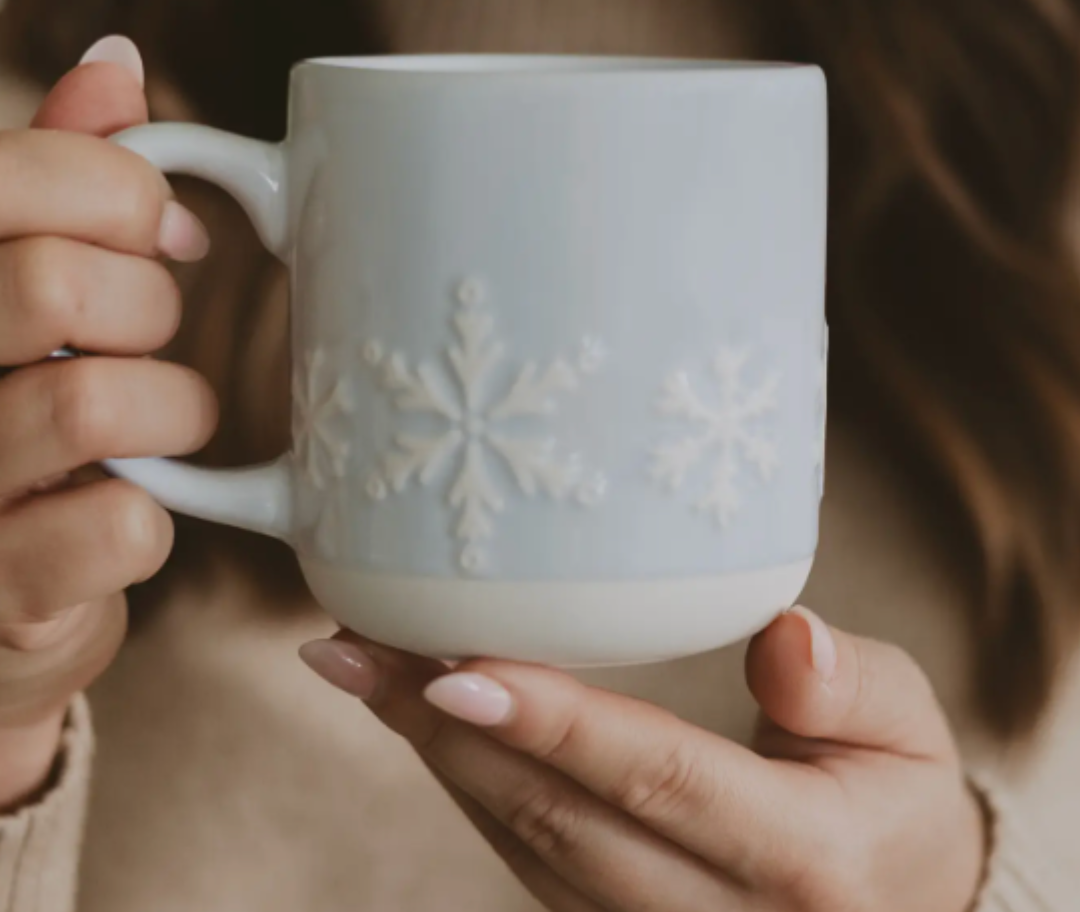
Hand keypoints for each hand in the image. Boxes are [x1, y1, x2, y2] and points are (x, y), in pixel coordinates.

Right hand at [0, 38, 215, 808]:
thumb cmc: (14, 413)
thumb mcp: (20, 279)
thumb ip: (52, 176)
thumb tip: (119, 61)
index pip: (8, 179)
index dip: (121, 192)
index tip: (169, 233)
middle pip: (51, 282)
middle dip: (147, 303)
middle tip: (149, 334)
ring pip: (94, 404)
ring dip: (170, 408)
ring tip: (158, 422)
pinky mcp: (0, 594)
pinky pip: (123, 527)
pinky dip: (152, 518)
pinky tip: (123, 510)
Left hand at [301, 608, 986, 911]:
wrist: (889, 899)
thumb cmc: (892, 800)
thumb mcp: (908, 729)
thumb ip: (851, 685)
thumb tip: (783, 637)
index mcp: (804, 861)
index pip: (660, 779)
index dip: (554, 724)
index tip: (452, 666)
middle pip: (560, 819)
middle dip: (447, 730)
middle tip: (357, 647)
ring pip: (524, 843)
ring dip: (434, 751)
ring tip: (359, 665)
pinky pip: (523, 854)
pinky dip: (463, 778)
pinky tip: (417, 714)